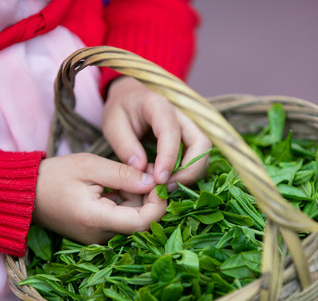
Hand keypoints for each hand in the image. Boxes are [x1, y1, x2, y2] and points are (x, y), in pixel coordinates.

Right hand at [32, 153, 165, 244]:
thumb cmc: (55, 176)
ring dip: (140, 198)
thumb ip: (123, 174)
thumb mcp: (90, 165)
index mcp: (96, 219)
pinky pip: (123, 220)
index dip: (159, 204)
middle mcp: (100, 236)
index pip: (143, 223)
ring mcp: (99, 238)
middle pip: (142, 222)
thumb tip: (154, 182)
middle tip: (147, 170)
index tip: (159, 181)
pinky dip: (129, 202)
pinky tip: (123, 183)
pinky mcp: (98, 234)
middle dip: (151, 196)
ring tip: (134, 173)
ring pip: (134, 221)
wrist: (26, 194)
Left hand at [102, 76, 210, 190]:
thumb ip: (125, 146)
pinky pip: (200, 156)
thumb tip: (142, 171)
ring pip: (204, 151)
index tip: (158, 180)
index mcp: (159, 105)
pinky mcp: (193, 136)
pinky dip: (189, 171)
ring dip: (190, 173)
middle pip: (201, 142)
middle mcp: (183, 113)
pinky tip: (171, 180)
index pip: (171, 132)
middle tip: (167, 187)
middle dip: (189, 170)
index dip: (168, 158)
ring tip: (167, 187)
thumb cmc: (122, 108)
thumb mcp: (113, 123)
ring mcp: (191, 124)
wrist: (132, 96)